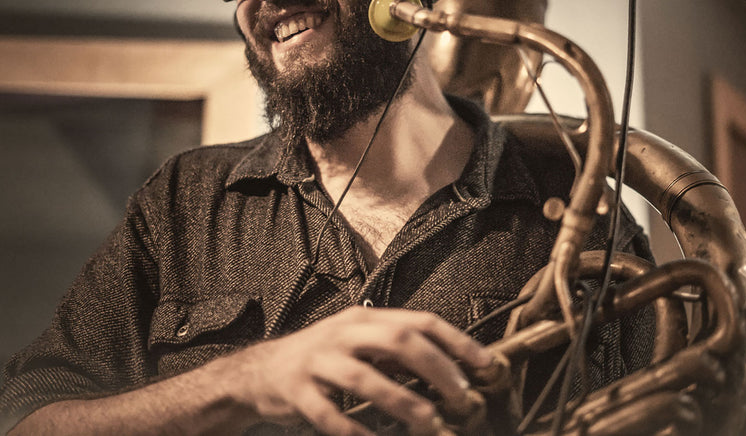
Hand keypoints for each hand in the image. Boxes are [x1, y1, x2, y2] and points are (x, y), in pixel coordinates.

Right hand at [216, 306, 495, 435]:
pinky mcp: (297, 391)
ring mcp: (317, 360)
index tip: (484, 365)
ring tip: (430, 423)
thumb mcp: (357, 343)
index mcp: (363, 319)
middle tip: (460, 396)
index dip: (455, 341)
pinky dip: (355, 430)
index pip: (419, 320)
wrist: (261, 371)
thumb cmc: (322, 359)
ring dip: (403, 402)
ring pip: (364, 378)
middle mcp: (342, 333)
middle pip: (397, 341)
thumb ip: (394, 352)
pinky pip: (329, 414)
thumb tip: (448, 369)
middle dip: (435, 368)